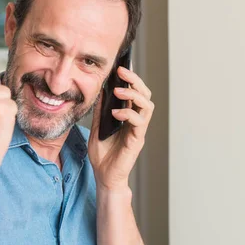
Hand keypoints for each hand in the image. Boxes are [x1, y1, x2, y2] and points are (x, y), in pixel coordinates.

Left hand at [88, 66, 154, 190]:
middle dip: (135, 81)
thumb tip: (101, 91)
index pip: (135, 93)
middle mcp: (136, 122)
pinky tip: (116, 113)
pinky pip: (139, 122)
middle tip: (122, 73)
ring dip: (134, 95)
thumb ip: (100, 111)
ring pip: (147, 106)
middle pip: (145, 95)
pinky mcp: (137, 140)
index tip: (120, 68)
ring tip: (119, 92)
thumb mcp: (96, 128)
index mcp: (128, 117)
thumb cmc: (102, 155)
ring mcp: (138, 130)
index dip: (131, 80)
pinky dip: (128, 113)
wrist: (104, 176)